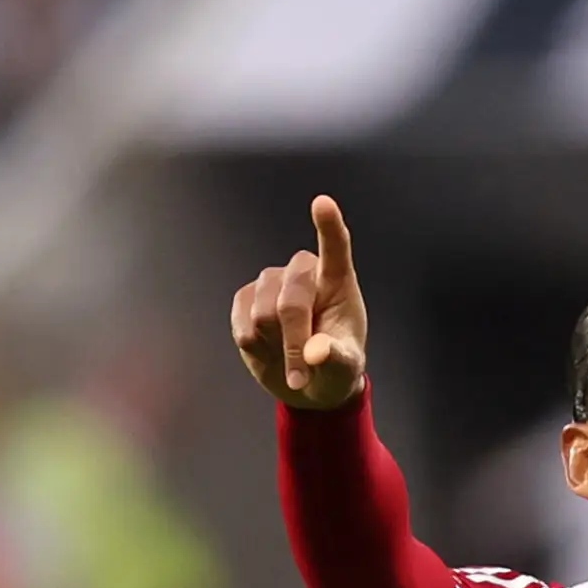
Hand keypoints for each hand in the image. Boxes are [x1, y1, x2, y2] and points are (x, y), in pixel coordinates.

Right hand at [230, 195, 367, 410]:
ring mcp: (271, 283)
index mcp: (337, 281)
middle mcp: (302, 273)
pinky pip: (242, 325)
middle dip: (294, 342)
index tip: (323, 203)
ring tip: (291, 359)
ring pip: (262, 315)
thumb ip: (336, 358)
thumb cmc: (335, 368)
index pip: (335, 248)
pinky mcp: (245, 299)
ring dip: (275, 347)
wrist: (307, 384)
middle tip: (303, 375)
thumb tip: (316, 352)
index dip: (328, 226)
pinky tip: (268, 349)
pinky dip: (255, 348)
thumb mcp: (346, 369)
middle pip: (290, 301)